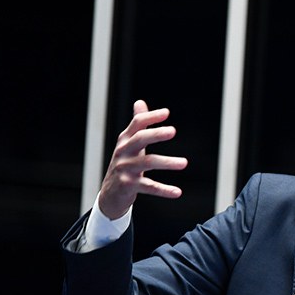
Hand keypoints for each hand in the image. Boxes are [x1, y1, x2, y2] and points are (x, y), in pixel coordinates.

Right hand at [98, 100, 188, 219]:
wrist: (110, 193)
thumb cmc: (125, 163)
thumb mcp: (129, 143)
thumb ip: (137, 124)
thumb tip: (140, 102)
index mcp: (125, 140)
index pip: (137, 124)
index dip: (150, 117)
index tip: (166, 112)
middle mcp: (123, 152)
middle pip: (140, 139)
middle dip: (156, 134)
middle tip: (173, 131)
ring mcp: (125, 169)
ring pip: (148, 162)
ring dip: (167, 162)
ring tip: (184, 163)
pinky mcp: (129, 185)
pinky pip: (149, 187)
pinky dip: (164, 190)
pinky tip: (177, 192)